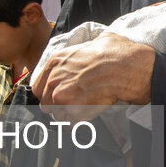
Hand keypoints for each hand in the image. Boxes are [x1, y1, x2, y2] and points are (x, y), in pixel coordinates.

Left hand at [30, 32, 154, 117]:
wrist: (126, 68)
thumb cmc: (115, 54)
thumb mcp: (95, 41)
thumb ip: (82, 52)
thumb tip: (89, 51)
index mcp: (56, 62)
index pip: (39, 87)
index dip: (49, 93)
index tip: (59, 95)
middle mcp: (54, 80)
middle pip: (46, 103)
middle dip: (59, 106)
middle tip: (75, 103)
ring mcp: (61, 97)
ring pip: (57, 116)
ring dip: (69, 115)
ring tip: (85, 108)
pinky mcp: (73, 111)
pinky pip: (70, 124)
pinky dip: (79, 122)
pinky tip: (89, 113)